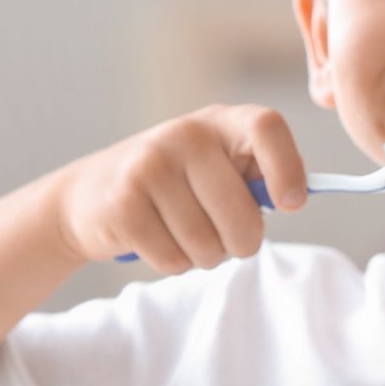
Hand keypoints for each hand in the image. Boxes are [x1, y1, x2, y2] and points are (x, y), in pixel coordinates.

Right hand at [52, 105, 307, 270]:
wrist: (88, 196)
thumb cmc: (173, 189)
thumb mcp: (214, 168)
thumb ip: (254, 178)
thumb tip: (297, 197)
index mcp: (220, 122)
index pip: (267, 127)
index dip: (287, 168)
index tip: (291, 205)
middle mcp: (186, 135)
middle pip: (244, 215)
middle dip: (241, 244)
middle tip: (224, 239)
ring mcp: (150, 166)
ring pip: (208, 245)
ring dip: (203, 256)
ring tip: (181, 234)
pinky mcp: (124, 203)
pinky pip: (174, 260)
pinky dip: (172, 263)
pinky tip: (154, 239)